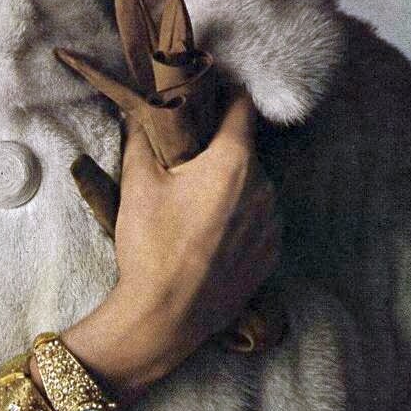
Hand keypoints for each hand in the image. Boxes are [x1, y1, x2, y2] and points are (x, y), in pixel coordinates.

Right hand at [86, 83, 280, 386]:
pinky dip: (239, 217)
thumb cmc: (150, 246)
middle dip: (220, 147)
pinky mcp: (272, 252)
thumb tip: (140, 107)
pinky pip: (259, 219)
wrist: (166, 317)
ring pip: (253, 185)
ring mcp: (272, 222)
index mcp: (234, 161)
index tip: (206, 94)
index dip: (224, 93)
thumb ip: (143, 135)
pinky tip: (209, 234)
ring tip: (196, 204)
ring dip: (231, 185)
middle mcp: (264, 186)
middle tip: (188, 158)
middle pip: (246, 148)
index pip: (243, 105)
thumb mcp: (137, 183)